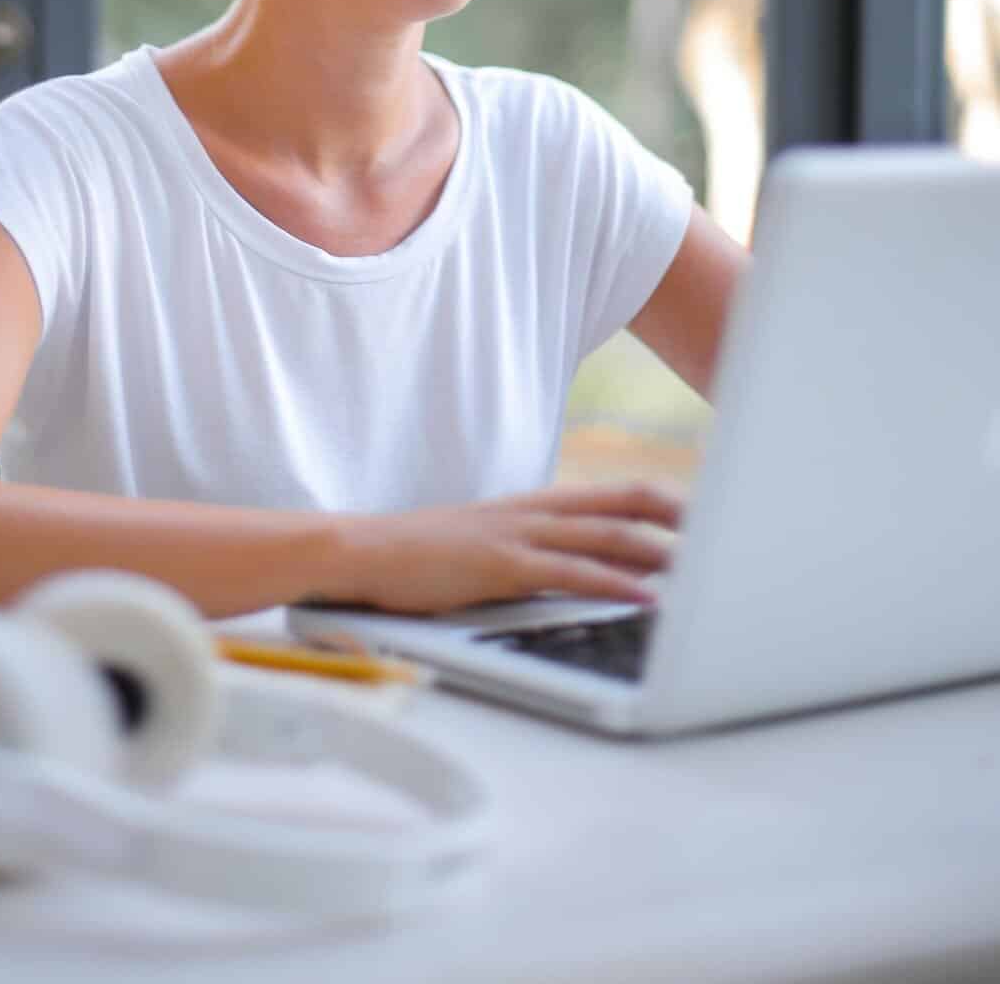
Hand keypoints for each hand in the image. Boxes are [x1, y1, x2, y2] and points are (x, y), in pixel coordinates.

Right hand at [328, 481, 683, 615]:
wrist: (360, 553)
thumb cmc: (419, 559)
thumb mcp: (486, 547)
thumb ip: (533, 552)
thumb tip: (580, 573)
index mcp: (533, 506)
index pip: (613, 493)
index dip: (664, 499)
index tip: (707, 515)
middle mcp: (532, 512)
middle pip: (624, 502)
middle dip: (681, 518)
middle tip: (731, 533)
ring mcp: (517, 535)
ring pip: (606, 534)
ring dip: (662, 552)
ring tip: (707, 567)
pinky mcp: (500, 565)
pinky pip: (571, 572)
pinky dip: (616, 583)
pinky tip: (649, 599)